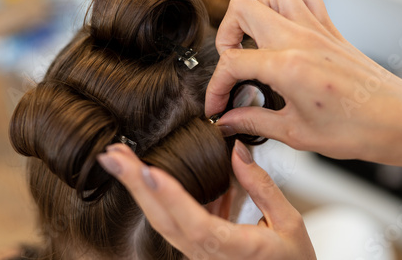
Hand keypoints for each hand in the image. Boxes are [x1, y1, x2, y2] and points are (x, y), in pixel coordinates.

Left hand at [97, 142, 315, 259]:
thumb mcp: (289, 223)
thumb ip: (262, 187)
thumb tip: (237, 152)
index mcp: (234, 250)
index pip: (196, 223)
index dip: (171, 197)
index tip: (148, 171)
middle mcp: (208, 254)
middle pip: (163, 219)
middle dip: (135, 185)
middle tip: (111, 157)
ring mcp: (199, 253)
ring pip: (161, 219)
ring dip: (139, 189)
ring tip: (121, 161)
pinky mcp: (198, 246)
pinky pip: (173, 220)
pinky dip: (159, 195)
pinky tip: (151, 175)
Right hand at [205, 0, 401, 172]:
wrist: (398, 120)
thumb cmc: (355, 130)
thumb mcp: (295, 133)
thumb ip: (253, 121)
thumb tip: (228, 120)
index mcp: (288, 66)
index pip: (232, 63)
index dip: (216, 87)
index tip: (217, 105)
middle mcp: (299, 39)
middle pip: (243, 9)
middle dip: (226, 36)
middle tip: (231, 64)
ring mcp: (316, 28)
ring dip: (256, 11)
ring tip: (255, 41)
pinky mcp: (329, 29)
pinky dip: (289, 3)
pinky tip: (285, 30)